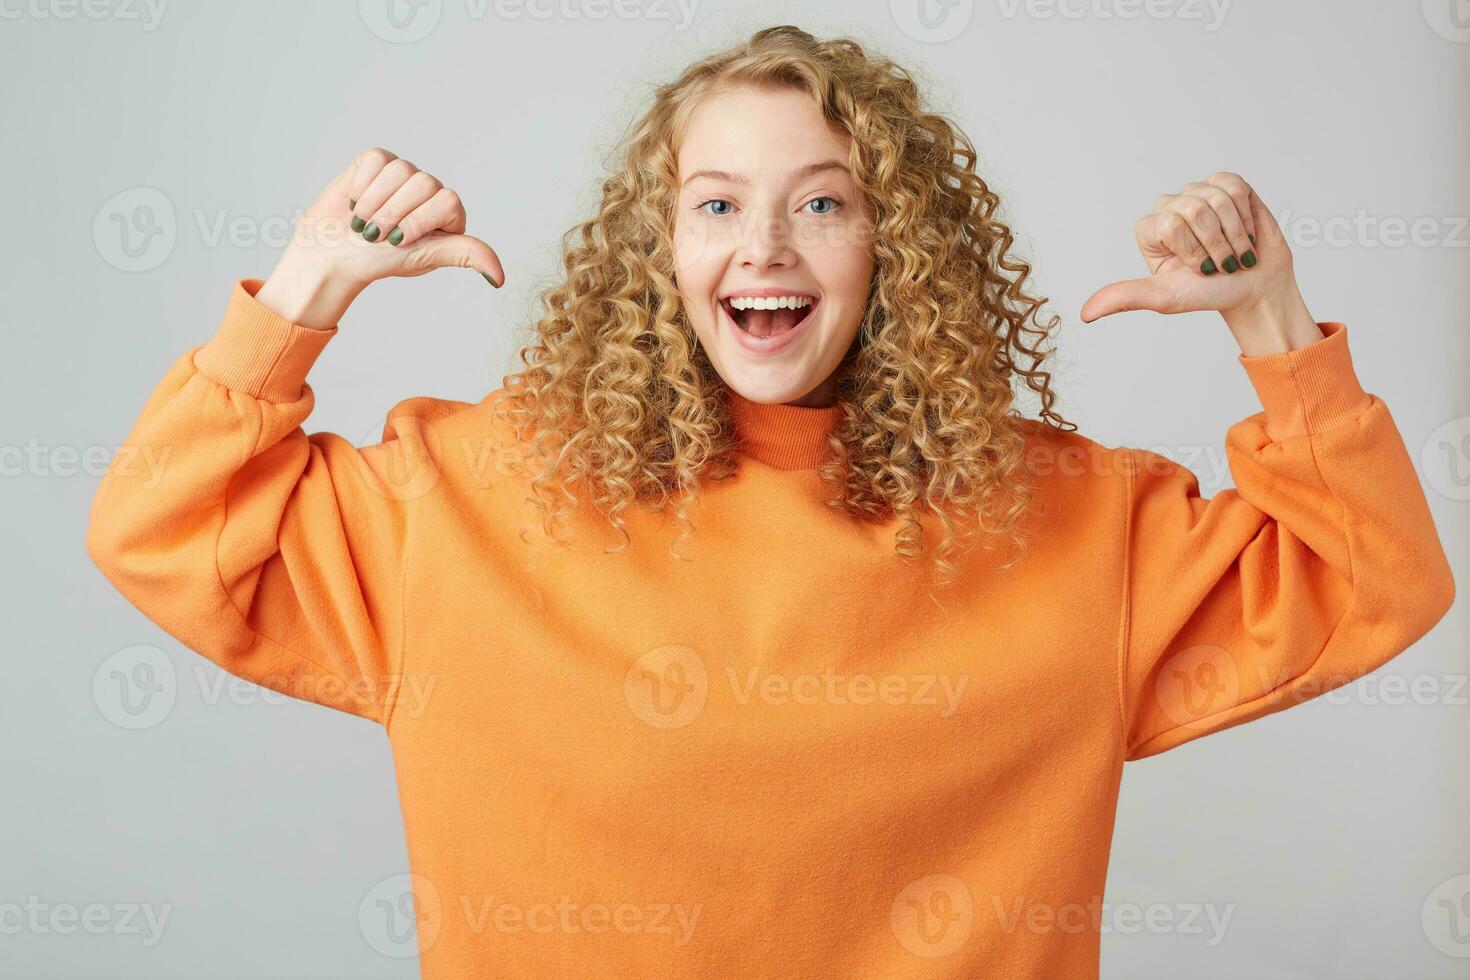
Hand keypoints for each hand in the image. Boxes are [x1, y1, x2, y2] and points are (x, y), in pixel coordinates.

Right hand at [256, 147, 505, 328]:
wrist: (330, 255)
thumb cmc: (378, 261)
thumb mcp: (425, 257)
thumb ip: (465, 254)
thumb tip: (499, 278)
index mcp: (448, 214)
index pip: (448, 200)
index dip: (419, 221)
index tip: (398, 242)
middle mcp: (428, 191)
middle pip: (424, 182)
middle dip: (394, 214)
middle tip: (377, 236)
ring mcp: (402, 174)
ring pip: (399, 169)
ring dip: (374, 202)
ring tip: (364, 223)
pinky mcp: (376, 162)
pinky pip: (376, 159)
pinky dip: (361, 185)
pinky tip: (356, 203)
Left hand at [1079, 172, 1292, 323]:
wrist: (1253, 286)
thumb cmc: (1209, 293)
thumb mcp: (1164, 298)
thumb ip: (1124, 298)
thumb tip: (1086, 314)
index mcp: (1149, 231)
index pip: (1171, 224)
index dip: (1193, 250)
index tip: (1199, 269)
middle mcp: (1169, 208)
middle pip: (1195, 208)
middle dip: (1217, 243)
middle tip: (1220, 263)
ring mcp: (1197, 193)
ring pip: (1218, 198)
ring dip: (1234, 233)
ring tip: (1234, 250)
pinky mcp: (1224, 185)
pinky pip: (1235, 188)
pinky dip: (1246, 215)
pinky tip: (1243, 230)